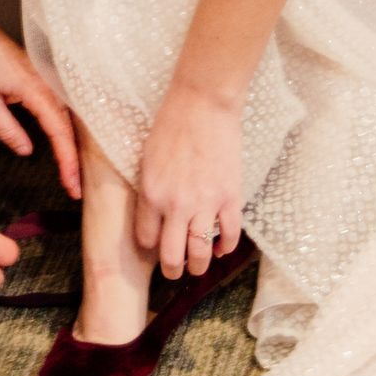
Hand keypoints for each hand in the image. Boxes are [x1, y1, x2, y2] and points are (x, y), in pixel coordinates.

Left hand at [0, 0, 81, 199]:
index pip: (59, 131)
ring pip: (65, 115)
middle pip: (68, 125)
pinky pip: (56, 104)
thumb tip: (27, 150)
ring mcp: (43, 77)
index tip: (71, 185)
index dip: (67, 160)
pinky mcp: (36, 75)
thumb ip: (7, 128)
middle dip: (73, 158)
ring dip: (68, 143)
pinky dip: (61, 126)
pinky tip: (60, 140)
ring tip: (70, 171)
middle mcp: (45, 82)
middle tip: (74, 188)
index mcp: (35, 89)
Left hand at [133, 81, 242, 281]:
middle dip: (173, 270)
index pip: (146, 239)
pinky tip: (220, 249)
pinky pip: (228, 235)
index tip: (155, 246)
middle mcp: (176, 206)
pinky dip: (225, 248)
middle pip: (172, 256)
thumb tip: (154, 211)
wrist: (203, 104)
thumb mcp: (147, 157)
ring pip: (200, 254)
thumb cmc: (171, 124)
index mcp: (151, 194)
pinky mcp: (229, 198)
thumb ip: (150, 188)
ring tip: (198, 266)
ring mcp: (205, 204)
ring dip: (198, 266)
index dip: (151, 246)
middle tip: (175, 272)